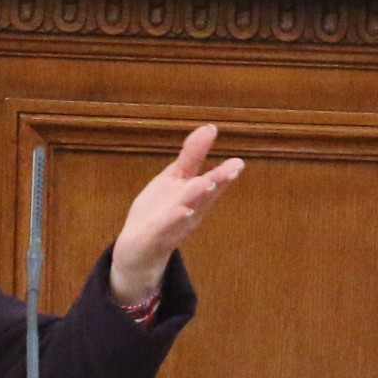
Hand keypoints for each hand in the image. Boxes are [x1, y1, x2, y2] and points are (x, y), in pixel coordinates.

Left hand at [109, 124, 242, 306]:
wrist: (139, 249)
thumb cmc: (161, 211)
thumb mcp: (174, 179)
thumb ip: (191, 156)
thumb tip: (210, 128)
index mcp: (195, 195)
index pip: (212, 181)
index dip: (224, 172)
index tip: (238, 162)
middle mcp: (190, 210)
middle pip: (205, 195)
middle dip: (219, 182)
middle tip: (235, 168)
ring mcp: (174, 225)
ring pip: (188, 209)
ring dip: (197, 196)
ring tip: (207, 182)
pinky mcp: (155, 236)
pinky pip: (166, 227)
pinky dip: (174, 219)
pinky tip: (182, 211)